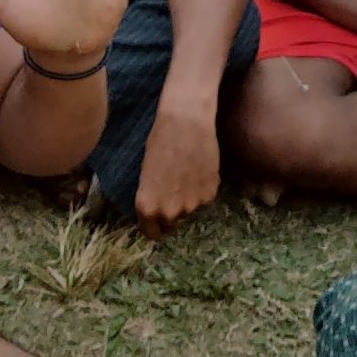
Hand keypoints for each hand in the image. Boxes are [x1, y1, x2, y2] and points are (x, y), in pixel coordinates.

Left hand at [135, 98, 220, 238]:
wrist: (186, 123)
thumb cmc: (160, 141)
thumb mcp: (146, 172)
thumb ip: (152, 196)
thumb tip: (158, 208)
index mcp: (147, 206)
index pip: (150, 233)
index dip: (153, 227)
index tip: (156, 222)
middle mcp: (168, 212)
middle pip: (170, 224)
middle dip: (171, 214)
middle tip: (173, 193)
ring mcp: (191, 205)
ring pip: (189, 210)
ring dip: (187, 200)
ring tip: (187, 175)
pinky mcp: (210, 195)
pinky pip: (204, 199)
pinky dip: (202, 190)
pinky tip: (199, 170)